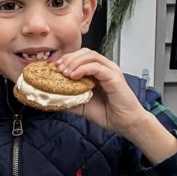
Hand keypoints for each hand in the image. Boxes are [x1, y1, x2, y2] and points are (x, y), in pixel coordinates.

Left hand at [55, 49, 176, 163]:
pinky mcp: (114, 77)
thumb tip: (52, 98)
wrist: (124, 123)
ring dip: (74, 62)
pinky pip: (97, 67)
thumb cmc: (108, 113)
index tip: (54, 67)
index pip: (81, 57)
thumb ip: (69, 99)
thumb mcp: (82, 105)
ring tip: (64, 72)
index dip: (67, 59)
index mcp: (98, 72)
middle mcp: (105, 68)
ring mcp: (110, 71)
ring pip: (91, 56)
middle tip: (58, 68)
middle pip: (85, 52)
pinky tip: (74, 76)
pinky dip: (83, 69)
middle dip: (69, 58)